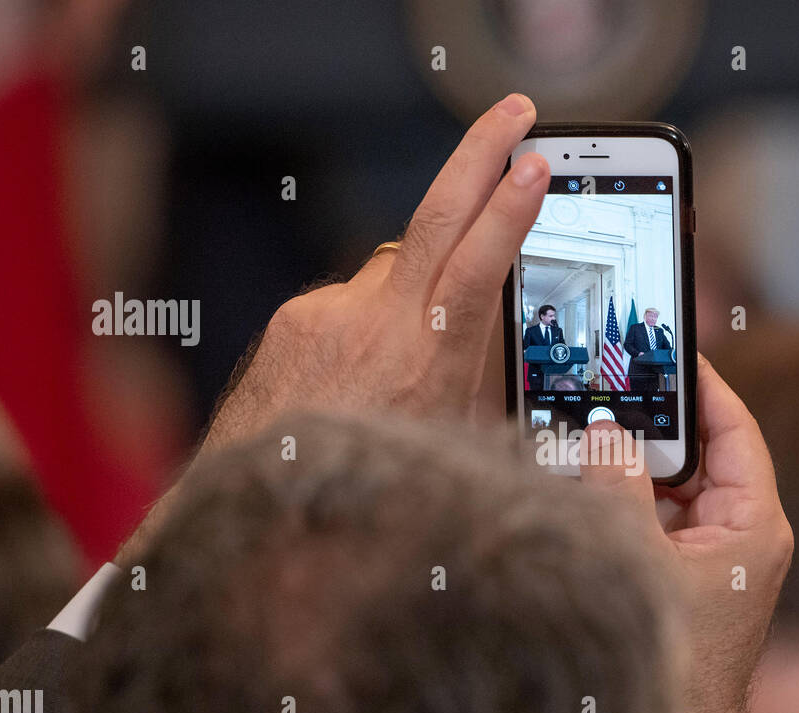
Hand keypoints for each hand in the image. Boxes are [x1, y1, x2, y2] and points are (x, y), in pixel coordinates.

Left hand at [120, 93, 548, 558]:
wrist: (263, 515)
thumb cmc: (371, 498)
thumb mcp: (452, 454)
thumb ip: (474, 381)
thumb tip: (492, 328)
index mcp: (425, 367)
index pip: (475, 268)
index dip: (509, 212)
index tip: (535, 165)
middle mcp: (373, 328)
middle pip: (433, 217)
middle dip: (480, 154)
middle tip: (516, 111)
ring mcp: (326, 316)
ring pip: (395, 266)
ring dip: (418, 285)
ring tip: (410, 357)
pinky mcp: (296, 318)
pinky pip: (354, 297)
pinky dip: (371, 317)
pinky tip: (360, 371)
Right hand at [580, 353, 793, 712]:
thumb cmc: (671, 661)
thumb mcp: (639, 559)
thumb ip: (616, 487)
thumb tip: (604, 431)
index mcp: (752, 524)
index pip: (733, 430)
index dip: (700, 385)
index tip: (665, 347)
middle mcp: (737, 537)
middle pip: (693, 456)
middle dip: (645, 426)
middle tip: (601, 386)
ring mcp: (710, 561)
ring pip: (665, 491)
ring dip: (622, 468)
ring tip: (577, 430)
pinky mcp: (682, 582)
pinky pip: (651, 525)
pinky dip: (617, 506)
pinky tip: (575, 487)